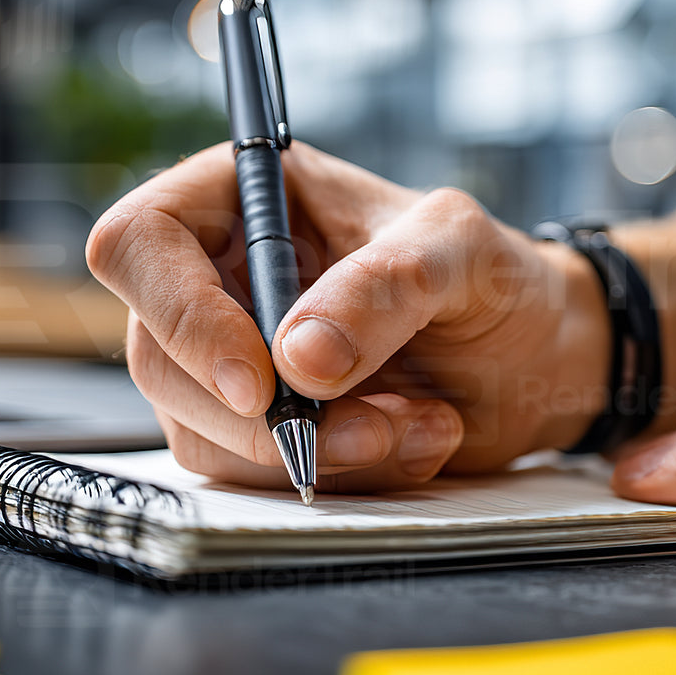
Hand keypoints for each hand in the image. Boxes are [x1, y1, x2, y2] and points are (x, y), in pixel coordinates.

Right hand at [86, 143, 608, 491]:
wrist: (535, 359)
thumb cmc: (493, 278)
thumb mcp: (459, 254)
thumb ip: (385, 288)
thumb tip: (297, 359)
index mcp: (243, 197)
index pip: (140, 244)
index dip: (183, 317)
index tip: (264, 381)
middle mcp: (218, 277)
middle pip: (158, 357)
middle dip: (267, 415)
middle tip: (369, 425)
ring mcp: (228, 359)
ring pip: (203, 432)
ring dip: (311, 453)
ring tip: (417, 426)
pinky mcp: (257, 429)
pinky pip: (254, 477)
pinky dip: (336, 477)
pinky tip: (409, 443)